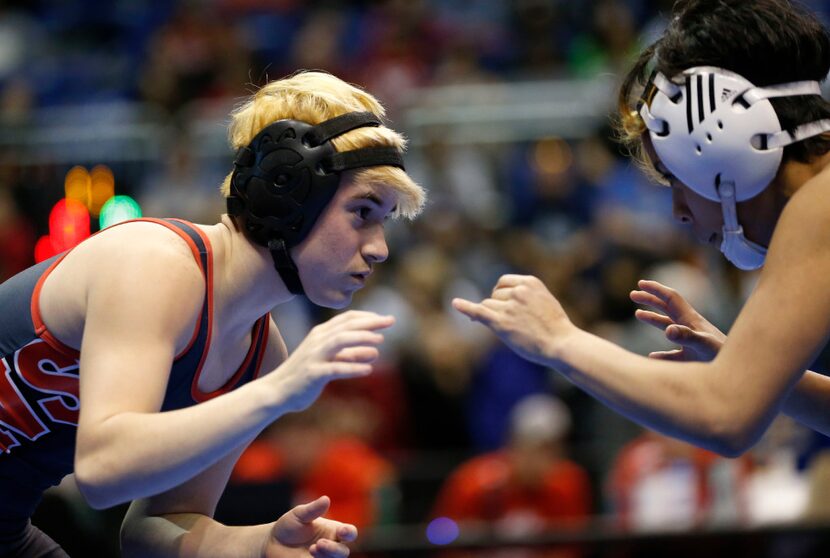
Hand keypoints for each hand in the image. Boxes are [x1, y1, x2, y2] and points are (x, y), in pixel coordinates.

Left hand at [267, 496, 356, 557]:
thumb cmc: (289, 526)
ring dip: (326, 555)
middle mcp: (331, 545)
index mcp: (332, 530)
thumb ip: (313, 509)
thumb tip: (326, 499)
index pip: (349, 533)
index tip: (343, 531)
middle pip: (343, 551)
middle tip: (319, 543)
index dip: (349, 533)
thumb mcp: (299, 514)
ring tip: (313, 548)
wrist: (272, 543)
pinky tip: (309, 555)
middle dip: (334, 549)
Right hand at [271, 311, 393, 412]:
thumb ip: (349, 355)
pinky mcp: (313, 373)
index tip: (384, 319)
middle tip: (390, 322)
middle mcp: (317, 340)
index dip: (367, 317)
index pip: (347, 318)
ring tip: (380, 343)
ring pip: (340, 340)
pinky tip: (368, 370)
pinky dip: (353, 367)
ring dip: (361, 339)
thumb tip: (374, 352)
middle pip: (346, 326)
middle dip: (370, 322)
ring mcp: (314, 356)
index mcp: (320, 334)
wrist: (277, 391)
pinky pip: (336, 368)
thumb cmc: (305, 375)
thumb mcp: (330, 361)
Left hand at [452, 274, 573, 364]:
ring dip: (494, 317)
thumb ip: (524, 296)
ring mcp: (509, 306)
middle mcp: (518, 291)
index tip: (502, 305)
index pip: (503, 283)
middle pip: (495, 296)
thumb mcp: (543, 301)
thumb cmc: (555, 327)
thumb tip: (497, 299)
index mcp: (529, 282)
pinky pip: (479, 311)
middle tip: (513, 323)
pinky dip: (465, 307)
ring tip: (513, 330)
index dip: (500, 294)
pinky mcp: (502, 322)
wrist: (561, 343)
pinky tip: (455, 303)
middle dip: (498, 308)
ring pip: (488, 306)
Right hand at [630, 279, 724, 360]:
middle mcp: (690, 327)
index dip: (656, 289)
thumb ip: (686, 336)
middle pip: (667, 308)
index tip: (640, 283)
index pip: (671, 298)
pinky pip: (672, 354)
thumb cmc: (724, 358)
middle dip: (650, 299)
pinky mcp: (692, 357)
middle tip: (633, 294)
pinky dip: (661, 354)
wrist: (738, 372)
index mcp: (690, 320)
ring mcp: (691, 341)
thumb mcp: (704, 345)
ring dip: (653, 319)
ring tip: (637, 314)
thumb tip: (667, 330)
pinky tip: (653, 357)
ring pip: (668, 326)